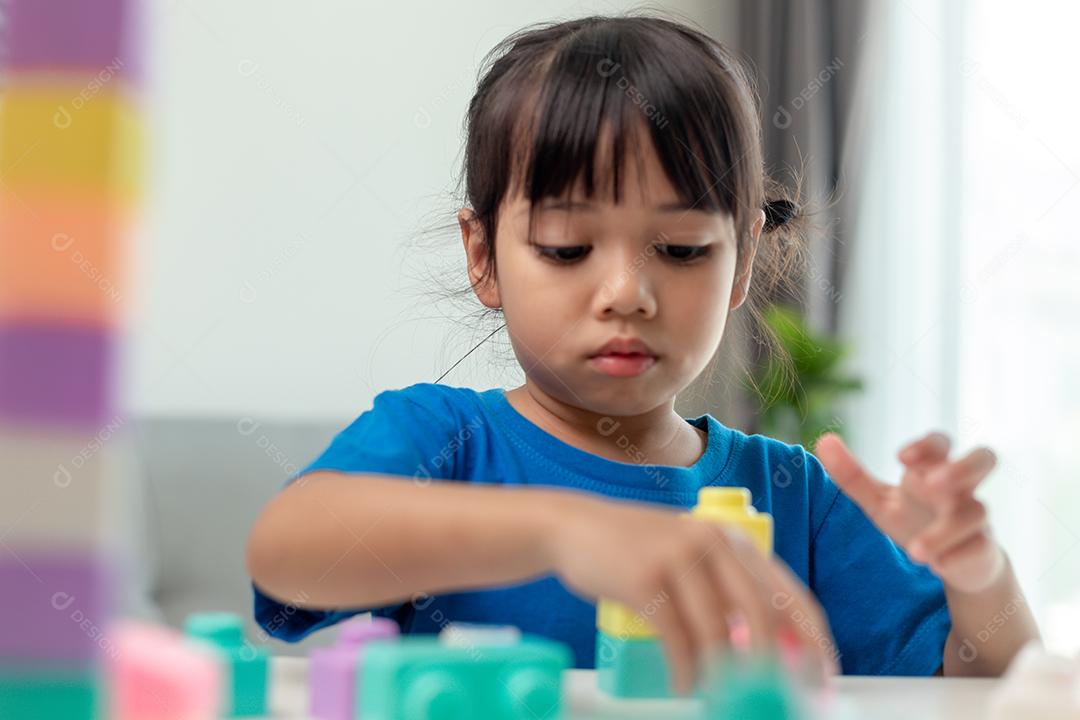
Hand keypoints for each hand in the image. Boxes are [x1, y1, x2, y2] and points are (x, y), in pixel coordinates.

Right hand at [544, 492, 838, 694]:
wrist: (575, 527)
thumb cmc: (637, 551)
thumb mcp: (690, 556)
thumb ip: (726, 590)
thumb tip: (770, 649)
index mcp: (732, 539)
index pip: (789, 593)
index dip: (813, 639)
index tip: (822, 677)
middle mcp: (711, 542)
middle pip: (762, 612)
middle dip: (776, 664)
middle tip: (776, 698)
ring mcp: (677, 558)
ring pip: (718, 630)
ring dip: (725, 674)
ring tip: (724, 698)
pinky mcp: (644, 579)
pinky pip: (677, 637)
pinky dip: (686, 670)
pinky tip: (685, 686)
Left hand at [814, 431, 1005, 592]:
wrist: (953, 562)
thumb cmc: (915, 520)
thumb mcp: (879, 499)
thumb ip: (851, 474)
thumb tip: (823, 439)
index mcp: (934, 469)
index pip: (940, 443)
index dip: (926, 445)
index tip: (900, 458)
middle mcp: (961, 488)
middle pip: (984, 458)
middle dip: (961, 467)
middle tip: (932, 483)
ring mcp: (976, 517)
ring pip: (977, 512)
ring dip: (945, 530)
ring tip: (914, 552)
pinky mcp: (985, 548)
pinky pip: (983, 547)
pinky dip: (960, 555)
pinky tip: (938, 565)